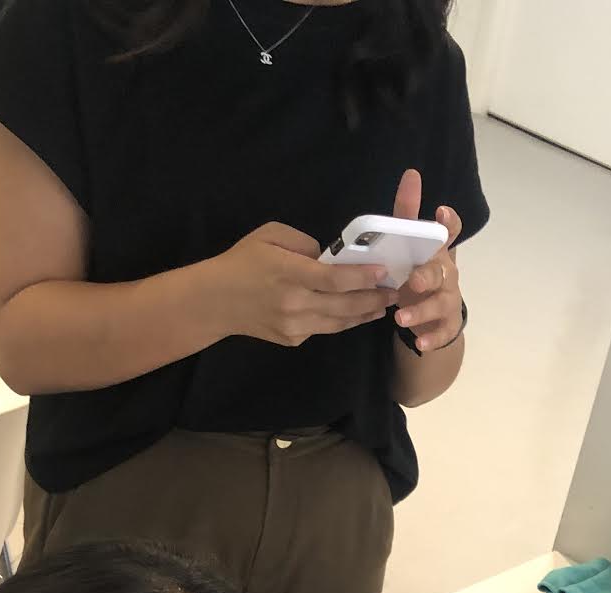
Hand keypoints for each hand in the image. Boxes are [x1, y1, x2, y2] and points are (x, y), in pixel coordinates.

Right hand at [205, 222, 394, 346]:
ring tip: (382, 305)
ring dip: (364, 314)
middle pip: (345, 304)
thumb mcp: (270, 235)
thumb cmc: (243, 261)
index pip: (336, 279)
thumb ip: (304, 243)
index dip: (363, 277)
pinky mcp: (293, 339)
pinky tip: (355, 313)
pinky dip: (342, 321)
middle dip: (374, 298)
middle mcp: (296, 303)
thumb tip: (329, 256)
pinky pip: (324, 329)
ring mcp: (295, 326)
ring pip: (340, 322)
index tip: (383, 272)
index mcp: (290, 273)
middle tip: (394, 292)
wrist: (216, 301)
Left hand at [390, 168, 464, 351]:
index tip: (441, 213)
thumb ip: (406, 214)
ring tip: (400, 318)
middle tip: (413, 281)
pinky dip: (431, 336)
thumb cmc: (418, 271)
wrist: (431, 315)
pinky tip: (420, 343)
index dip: (448, 222)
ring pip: (439, 303)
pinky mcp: (446, 323)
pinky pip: (442, 330)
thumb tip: (411, 175)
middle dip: (427, 275)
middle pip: (441, 271)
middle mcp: (446, 272)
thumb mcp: (410, 245)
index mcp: (436, 250)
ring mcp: (448, 299)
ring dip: (421, 311)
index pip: (449, 231)